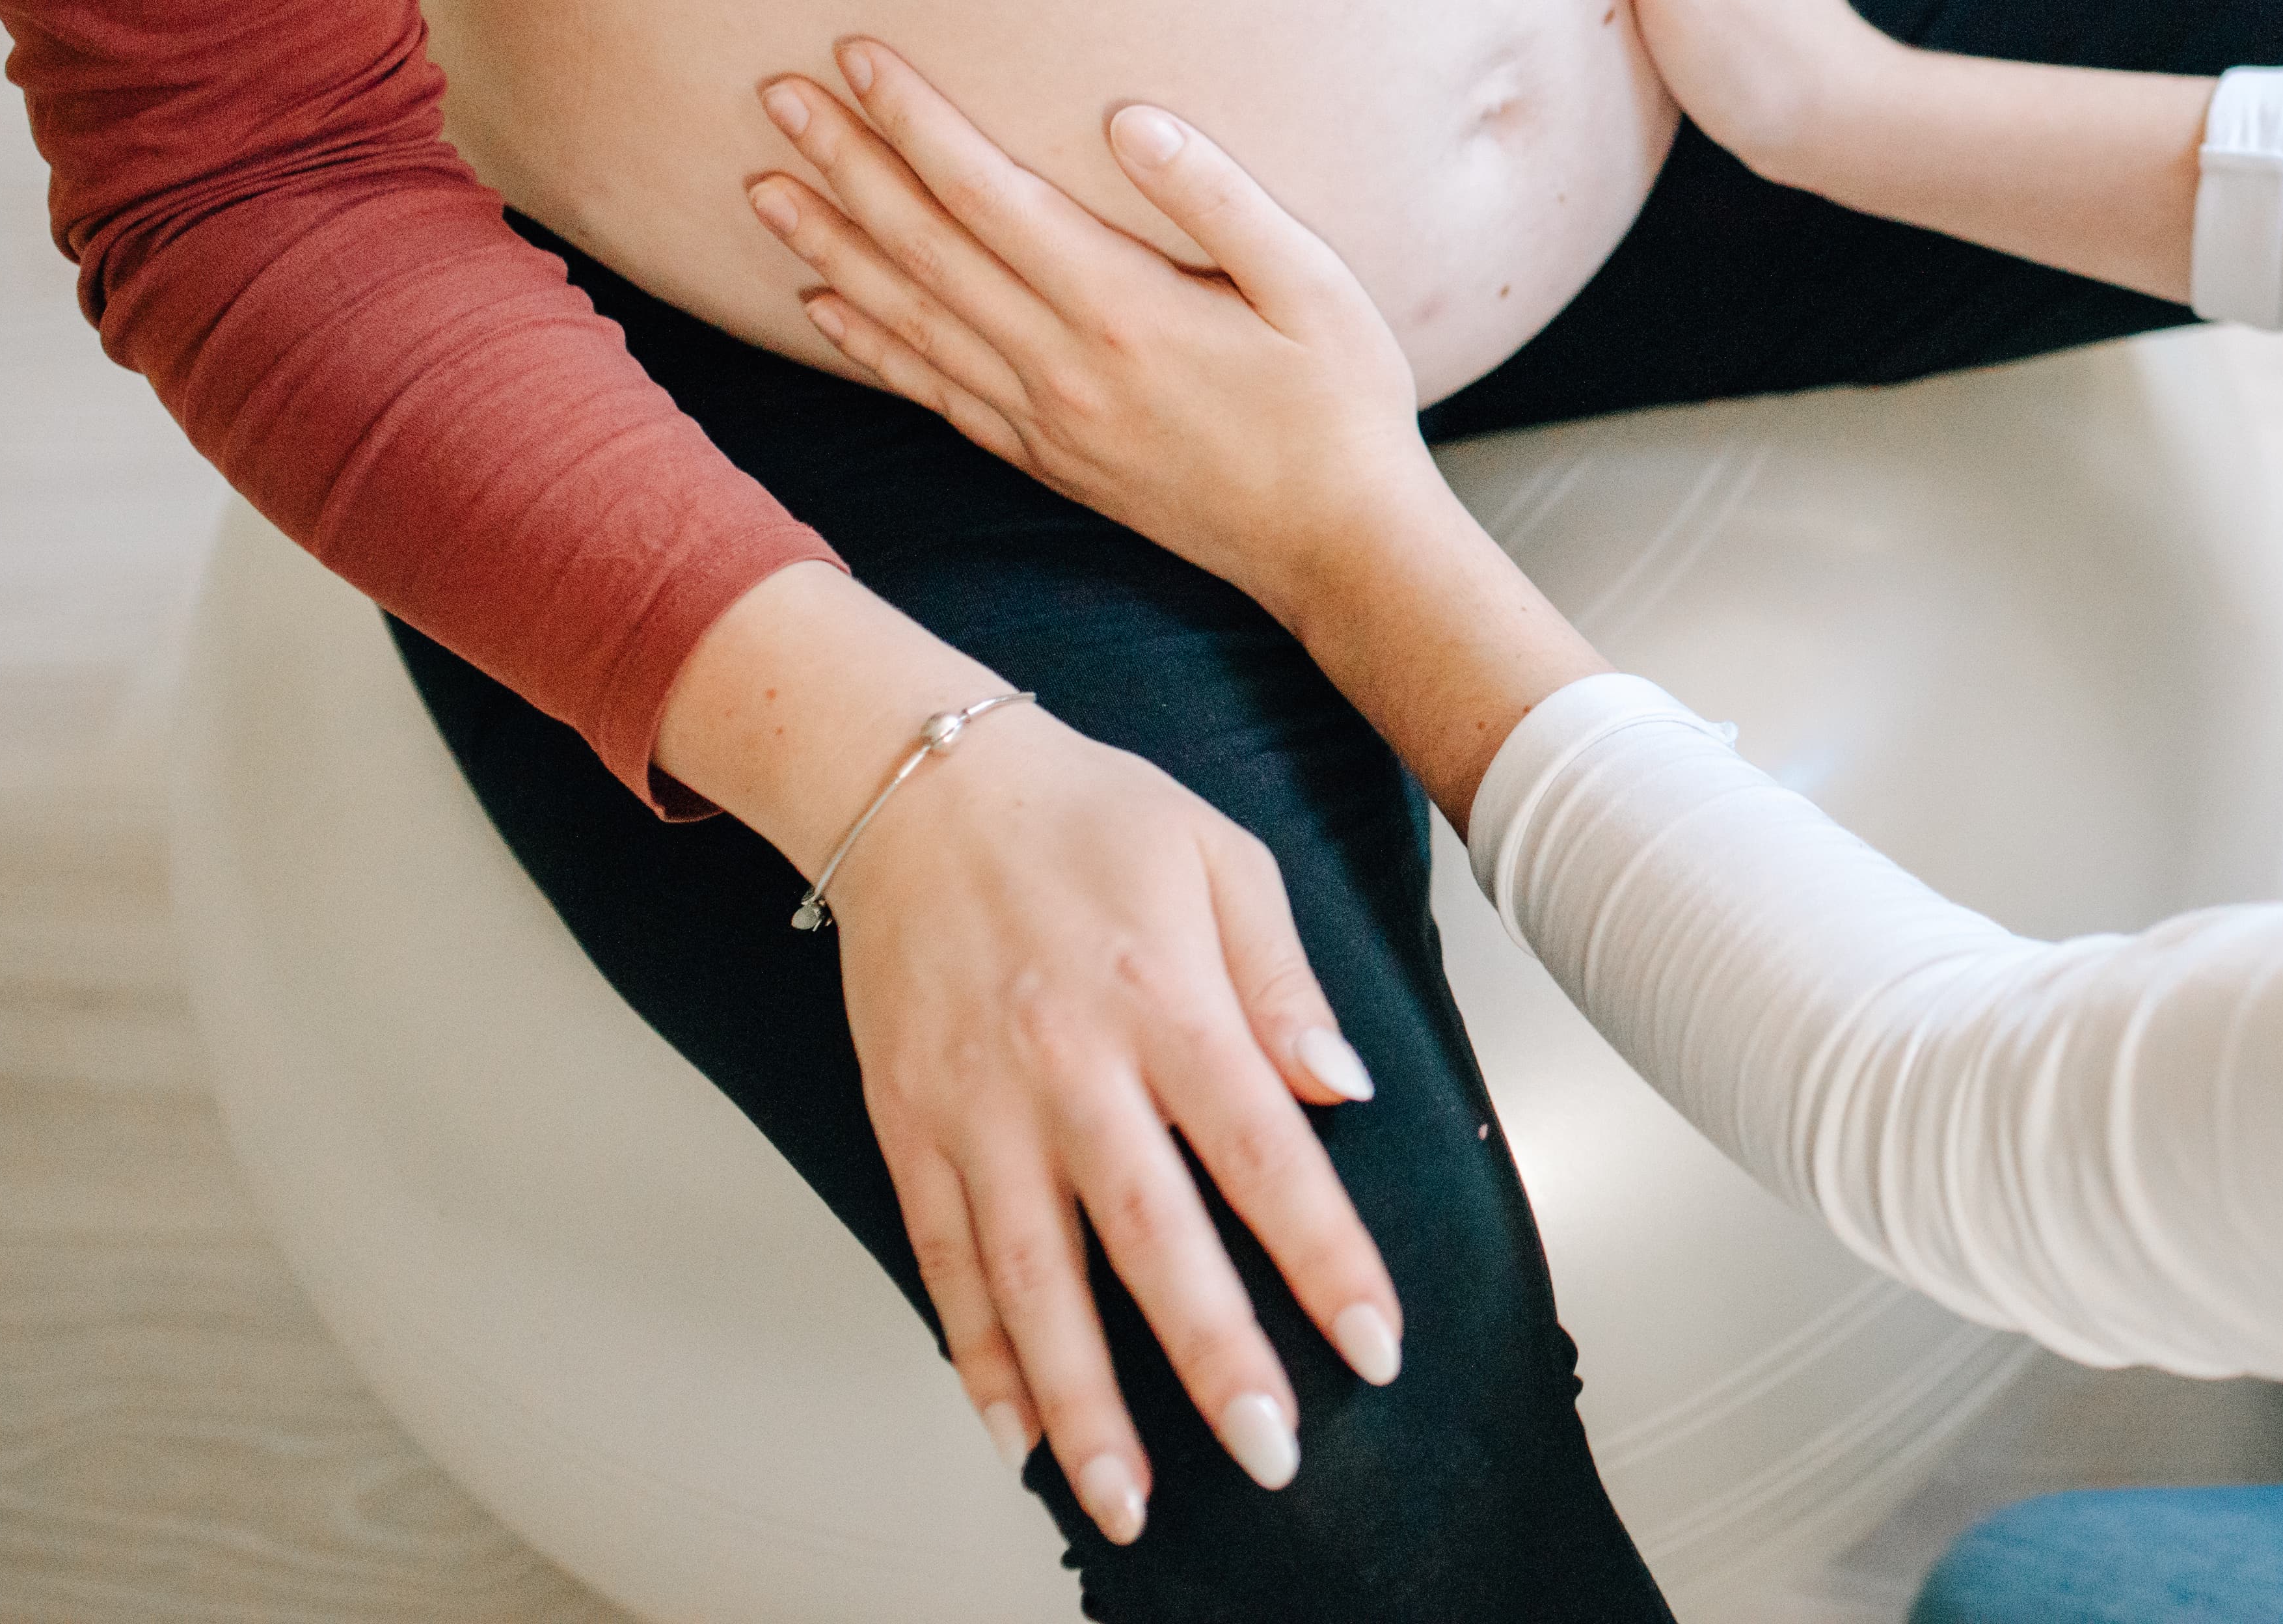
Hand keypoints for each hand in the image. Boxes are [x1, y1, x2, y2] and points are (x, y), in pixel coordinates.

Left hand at [748, 44, 1431, 607]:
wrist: (1337, 546)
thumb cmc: (1342, 403)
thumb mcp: (1313, 286)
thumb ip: (1217, 198)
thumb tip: (1127, 119)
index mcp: (1122, 309)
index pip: (987, 193)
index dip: (916, 120)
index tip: (855, 56)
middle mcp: (1061, 365)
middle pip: (924, 249)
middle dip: (845, 164)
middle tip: (775, 95)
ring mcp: (1044, 420)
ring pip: (909, 321)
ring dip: (831, 248)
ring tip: (763, 189)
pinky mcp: (1045, 458)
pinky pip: (932, 393)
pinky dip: (868, 347)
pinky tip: (823, 308)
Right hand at [821, 687, 1401, 1546]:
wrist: (914, 782)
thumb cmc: (1085, 814)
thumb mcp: (1220, 858)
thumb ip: (1281, 982)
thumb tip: (1343, 1087)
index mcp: (1163, 1001)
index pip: (1263, 1153)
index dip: (1323, 1255)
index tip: (1375, 1341)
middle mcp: (1068, 1068)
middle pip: (1150, 1237)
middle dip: (1212, 1358)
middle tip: (1269, 1455)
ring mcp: (976, 1107)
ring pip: (1033, 1280)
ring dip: (1083, 1401)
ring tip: (1127, 1500)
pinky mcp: (907, 1125)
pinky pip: (942, 1260)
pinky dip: (975, 1355)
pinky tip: (1014, 1434)